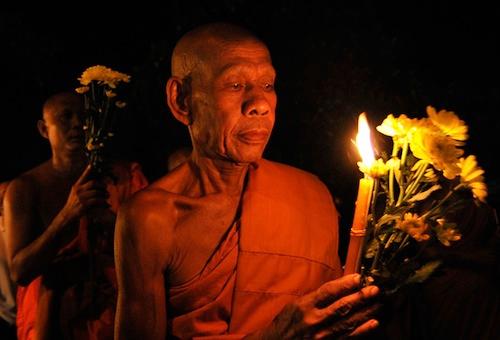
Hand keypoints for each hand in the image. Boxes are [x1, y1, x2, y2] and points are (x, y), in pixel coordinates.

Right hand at [62, 165, 109, 220]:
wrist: (68, 214)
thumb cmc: (74, 203)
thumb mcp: (76, 193)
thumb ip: (84, 187)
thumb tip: (96, 181)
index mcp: (77, 186)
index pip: (84, 176)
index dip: (89, 170)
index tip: (93, 164)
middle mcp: (78, 190)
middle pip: (93, 183)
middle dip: (102, 185)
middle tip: (106, 188)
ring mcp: (81, 197)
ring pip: (96, 192)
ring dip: (104, 194)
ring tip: (107, 196)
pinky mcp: (84, 204)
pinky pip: (97, 200)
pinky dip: (103, 202)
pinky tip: (106, 204)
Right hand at [254, 274, 379, 338]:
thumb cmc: (286, 323)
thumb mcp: (295, 305)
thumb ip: (315, 298)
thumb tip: (338, 287)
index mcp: (305, 305)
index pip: (328, 292)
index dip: (344, 284)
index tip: (358, 277)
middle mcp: (314, 320)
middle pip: (341, 306)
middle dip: (360, 297)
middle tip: (375, 289)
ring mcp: (321, 335)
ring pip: (348, 321)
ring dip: (365, 311)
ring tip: (378, 303)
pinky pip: (347, 337)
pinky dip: (362, 330)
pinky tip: (373, 323)